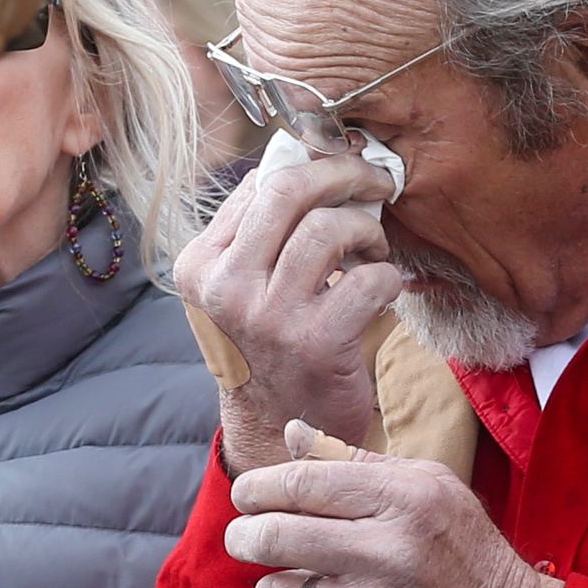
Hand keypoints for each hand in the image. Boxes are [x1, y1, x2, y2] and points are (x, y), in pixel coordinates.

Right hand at [174, 156, 402, 475]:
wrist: (274, 430)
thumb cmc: (267, 346)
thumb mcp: (238, 288)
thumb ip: (258, 232)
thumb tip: (306, 158)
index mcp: (199, 265)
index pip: (258, 184)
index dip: (311, 164)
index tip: (342, 171)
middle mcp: (224, 287)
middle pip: (288, 190)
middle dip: (343, 174)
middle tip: (374, 183)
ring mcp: (267, 316)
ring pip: (329, 229)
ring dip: (367, 231)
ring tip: (372, 252)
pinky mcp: (315, 342)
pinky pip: (369, 279)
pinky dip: (388, 278)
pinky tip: (381, 292)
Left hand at [226, 430, 561, 587]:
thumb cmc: (461, 550)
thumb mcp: (427, 487)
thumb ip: (354, 460)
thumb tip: (289, 432)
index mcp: (405, 499)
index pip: (301, 482)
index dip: (257, 487)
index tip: (245, 495)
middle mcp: (388, 553)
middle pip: (273, 536)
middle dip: (244, 536)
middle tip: (243, 537)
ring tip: (299, 584)